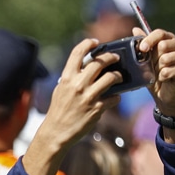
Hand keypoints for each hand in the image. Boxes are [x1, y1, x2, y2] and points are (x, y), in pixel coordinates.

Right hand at [22, 39, 120, 174]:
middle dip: (111, 57)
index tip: (96, 42)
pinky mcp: (97, 109)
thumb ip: (72, 77)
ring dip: (118, 76)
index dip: (88, 44)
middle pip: (100, 62)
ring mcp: (88, 97)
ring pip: (111, 78)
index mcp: (67, 77)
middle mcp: (78, 85)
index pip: (78, 53)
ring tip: (118, 77)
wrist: (56, 131)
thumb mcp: (61, 89)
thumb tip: (87, 66)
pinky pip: (114, 97)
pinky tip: (115, 97)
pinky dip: (116, 96)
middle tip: (115, 58)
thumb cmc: (59, 109)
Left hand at [134, 27, 174, 111]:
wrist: (163, 93)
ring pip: (165, 59)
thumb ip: (143, 44)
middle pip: (163, 45)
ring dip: (157, 69)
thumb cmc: (154, 74)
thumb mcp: (145, 59)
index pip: (160, 33)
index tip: (142, 49)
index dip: (149, 40)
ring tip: (159, 73)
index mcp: (169, 39)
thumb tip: (135, 29)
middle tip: (153, 66)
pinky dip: (162, 77)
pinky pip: (167, 71)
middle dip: (153, 59)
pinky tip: (165, 79)